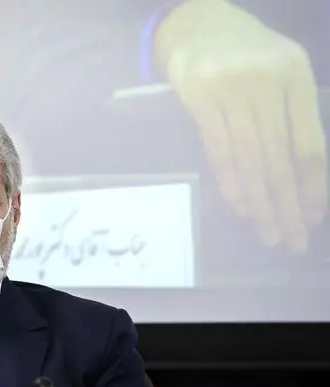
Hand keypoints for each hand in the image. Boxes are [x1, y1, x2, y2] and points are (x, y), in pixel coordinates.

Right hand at [156, 0, 326, 251]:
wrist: (195, 23)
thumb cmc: (244, 54)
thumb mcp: (280, 72)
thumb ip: (291, 115)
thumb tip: (299, 179)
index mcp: (295, 76)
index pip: (309, 144)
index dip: (312, 187)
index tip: (312, 219)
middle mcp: (265, 81)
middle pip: (278, 159)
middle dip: (286, 205)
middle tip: (290, 241)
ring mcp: (229, 88)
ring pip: (248, 159)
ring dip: (259, 202)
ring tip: (267, 233)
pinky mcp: (199, 96)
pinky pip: (218, 148)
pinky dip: (229, 181)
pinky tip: (240, 206)